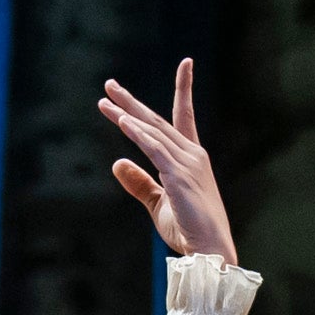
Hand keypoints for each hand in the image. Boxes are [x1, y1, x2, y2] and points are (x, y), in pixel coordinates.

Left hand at [100, 61, 237, 263]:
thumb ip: (139, 183)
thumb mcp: (159, 204)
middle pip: (157, 120)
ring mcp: (187, 163)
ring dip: (126, 114)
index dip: (184, 89)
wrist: (209, 251)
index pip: (184, 116)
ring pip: (152, 131)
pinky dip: (137, 134)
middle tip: (109, 84)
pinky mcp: (179, 176)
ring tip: (105, 100)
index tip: (186, 63)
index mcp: (191, 159)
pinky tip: (122, 121)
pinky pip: (154, 149)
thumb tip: (116, 162)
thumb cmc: (189, 231)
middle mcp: (192, 154)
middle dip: (131, 102)